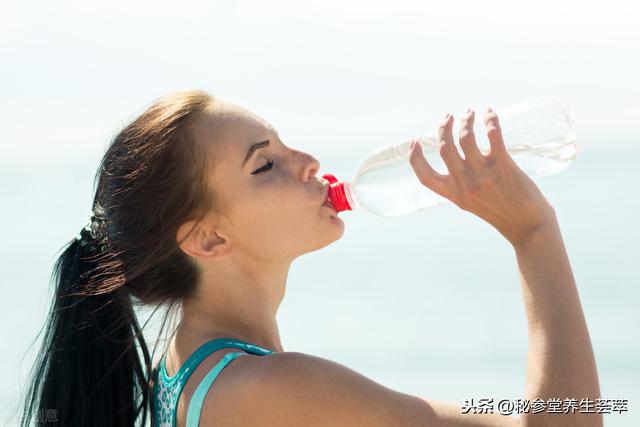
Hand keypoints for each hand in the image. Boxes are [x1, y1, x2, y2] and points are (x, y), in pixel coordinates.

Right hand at [409, 107, 556, 246]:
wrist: (528, 226)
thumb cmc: (502, 212)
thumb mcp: (472, 202)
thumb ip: (460, 184)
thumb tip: (457, 158)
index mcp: (454, 194)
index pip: (424, 176)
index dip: (415, 157)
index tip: (415, 141)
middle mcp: (464, 183)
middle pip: (444, 148)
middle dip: (443, 127)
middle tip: (448, 116)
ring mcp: (483, 173)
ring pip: (466, 137)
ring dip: (465, 120)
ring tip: (469, 113)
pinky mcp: (503, 165)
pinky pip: (492, 135)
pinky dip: (490, 119)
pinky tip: (489, 112)